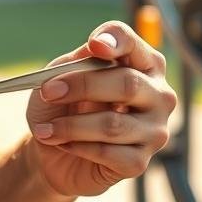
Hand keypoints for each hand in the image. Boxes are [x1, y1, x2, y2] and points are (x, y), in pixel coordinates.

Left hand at [25, 22, 175, 196]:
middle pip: (128, 83)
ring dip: (71, 125)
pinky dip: (77, 147)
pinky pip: (108, 153)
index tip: (95, 44)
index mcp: (140, 65)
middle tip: (48, 92)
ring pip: (113, 124)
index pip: (133, 43)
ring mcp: (154, 131)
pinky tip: (63, 144)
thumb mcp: (59, 77)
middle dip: (82, 86)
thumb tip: (95, 49)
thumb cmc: (62, 106)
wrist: (53, 152)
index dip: (117, 40)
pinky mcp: (139, 162)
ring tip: (45, 129)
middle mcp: (157, 96)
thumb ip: (77, 61)